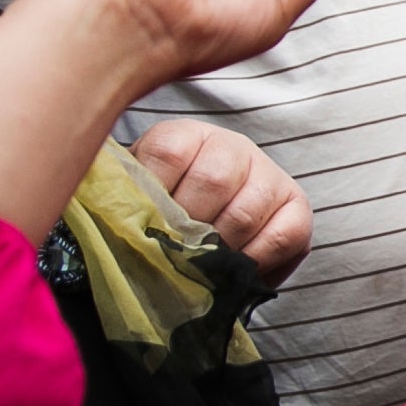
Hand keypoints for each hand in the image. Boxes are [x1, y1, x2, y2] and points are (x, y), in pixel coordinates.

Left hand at [130, 118, 313, 281]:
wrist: (204, 225)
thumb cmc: (164, 216)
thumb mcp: (136, 198)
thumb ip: (126, 200)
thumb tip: (108, 215)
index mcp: (185, 136)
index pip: (169, 152)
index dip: (155, 196)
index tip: (143, 227)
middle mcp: (232, 146)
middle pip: (212, 181)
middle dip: (187, 228)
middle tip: (171, 253)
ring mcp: (268, 173)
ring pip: (244, 212)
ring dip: (218, 248)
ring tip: (199, 266)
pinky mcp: (297, 206)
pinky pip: (282, 236)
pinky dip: (255, 259)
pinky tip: (234, 269)